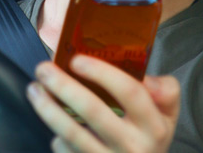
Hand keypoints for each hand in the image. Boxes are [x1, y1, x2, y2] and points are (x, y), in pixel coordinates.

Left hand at [27, 56, 179, 152]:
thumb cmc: (149, 136)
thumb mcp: (167, 113)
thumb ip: (165, 90)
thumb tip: (147, 79)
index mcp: (154, 125)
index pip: (130, 92)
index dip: (102, 73)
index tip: (76, 59)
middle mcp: (134, 146)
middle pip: (94, 111)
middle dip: (64, 86)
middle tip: (43, 69)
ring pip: (73, 134)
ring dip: (48, 109)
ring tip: (34, 89)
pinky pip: (67, 152)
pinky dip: (56, 137)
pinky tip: (51, 119)